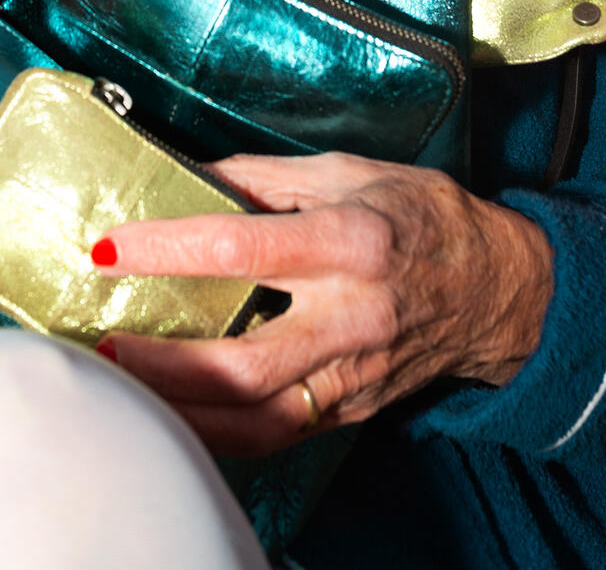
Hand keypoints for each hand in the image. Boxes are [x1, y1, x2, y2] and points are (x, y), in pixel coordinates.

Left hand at [94, 152, 552, 455]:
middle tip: (105, 344)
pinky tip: (175, 413)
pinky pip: (275, 434)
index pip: (242, 245)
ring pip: (256, 415)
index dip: (167, 247)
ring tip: (124, 385)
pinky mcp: (352, 408)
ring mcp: (354, 372)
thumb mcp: (348, 171)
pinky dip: (218, 432)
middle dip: (164, 362)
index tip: (109, 245)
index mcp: (351, 239)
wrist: (499, 288)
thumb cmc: (421, 216)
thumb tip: (184, 172)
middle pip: (245, 360)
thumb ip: (262, 176)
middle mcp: (354, 313)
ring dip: (181, 410)